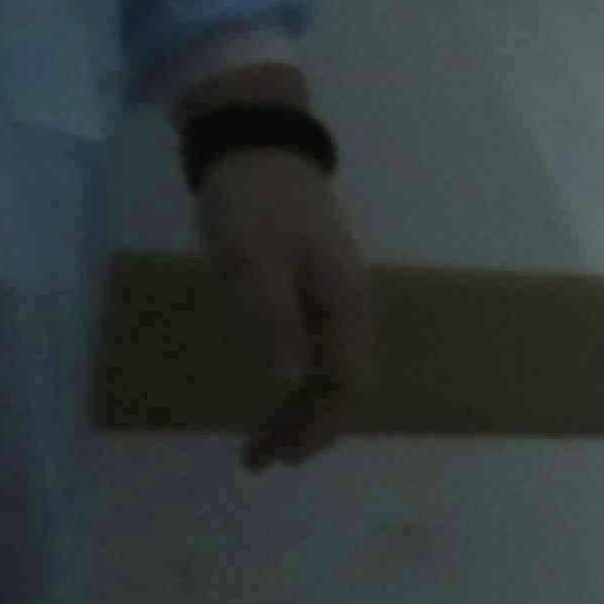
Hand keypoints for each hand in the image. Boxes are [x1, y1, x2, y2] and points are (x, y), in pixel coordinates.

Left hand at [191, 145, 372, 469]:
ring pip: (331, 371)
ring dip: (301, 410)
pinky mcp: (316, 288)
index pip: (347, 383)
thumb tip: (289, 382)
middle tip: (261, 460)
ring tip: (263, 441)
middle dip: (308, 427)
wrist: (257, 142)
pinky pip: (319, 351)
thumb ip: (275, 320)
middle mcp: (351, 306)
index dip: (318, 425)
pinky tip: (274, 393)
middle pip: (344, 386)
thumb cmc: (253, 200)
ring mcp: (336, 297)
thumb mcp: (254, 260)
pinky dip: (298, 382)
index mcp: (344, 302)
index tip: (282, 456)